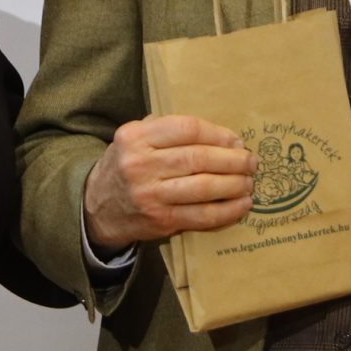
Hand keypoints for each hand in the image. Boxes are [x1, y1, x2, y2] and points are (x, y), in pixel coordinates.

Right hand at [82, 116, 256, 250]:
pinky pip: (202, 216)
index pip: (187, 129)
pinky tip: (242, 205)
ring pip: (204, 188)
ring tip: (249, 182)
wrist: (98, 206)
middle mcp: (140, 165)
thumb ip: (167, 130)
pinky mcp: (161, 220)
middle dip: (233, 160)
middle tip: (251, 162)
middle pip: (198, 158)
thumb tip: (224, 136)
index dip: (218, 134)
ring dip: (234, 185)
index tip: (236, 140)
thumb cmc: (128, 165)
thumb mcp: (135, 138)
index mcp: (136, 137)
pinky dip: (228, 210)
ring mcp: (150, 195)